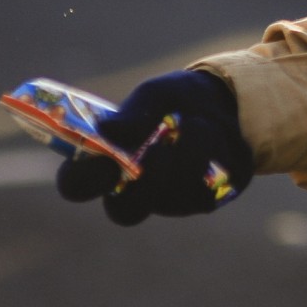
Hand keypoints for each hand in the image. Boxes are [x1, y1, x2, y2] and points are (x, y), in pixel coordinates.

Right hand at [56, 72, 253, 225]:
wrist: (229, 102)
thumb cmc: (178, 101)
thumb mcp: (157, 94)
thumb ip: (133, 112)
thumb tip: (108, 131)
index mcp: (106, 161)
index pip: (77, 184)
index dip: (84, 179)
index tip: (105, 161)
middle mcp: (132, 188)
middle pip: (123, 212)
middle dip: (145, 181)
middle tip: (158, 150)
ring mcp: (166, 200)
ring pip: (169, 198)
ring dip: (186, 154)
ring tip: (197, 122)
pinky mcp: (200, 201)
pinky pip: (202, 192)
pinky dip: (210, 158)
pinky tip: (215, 135)